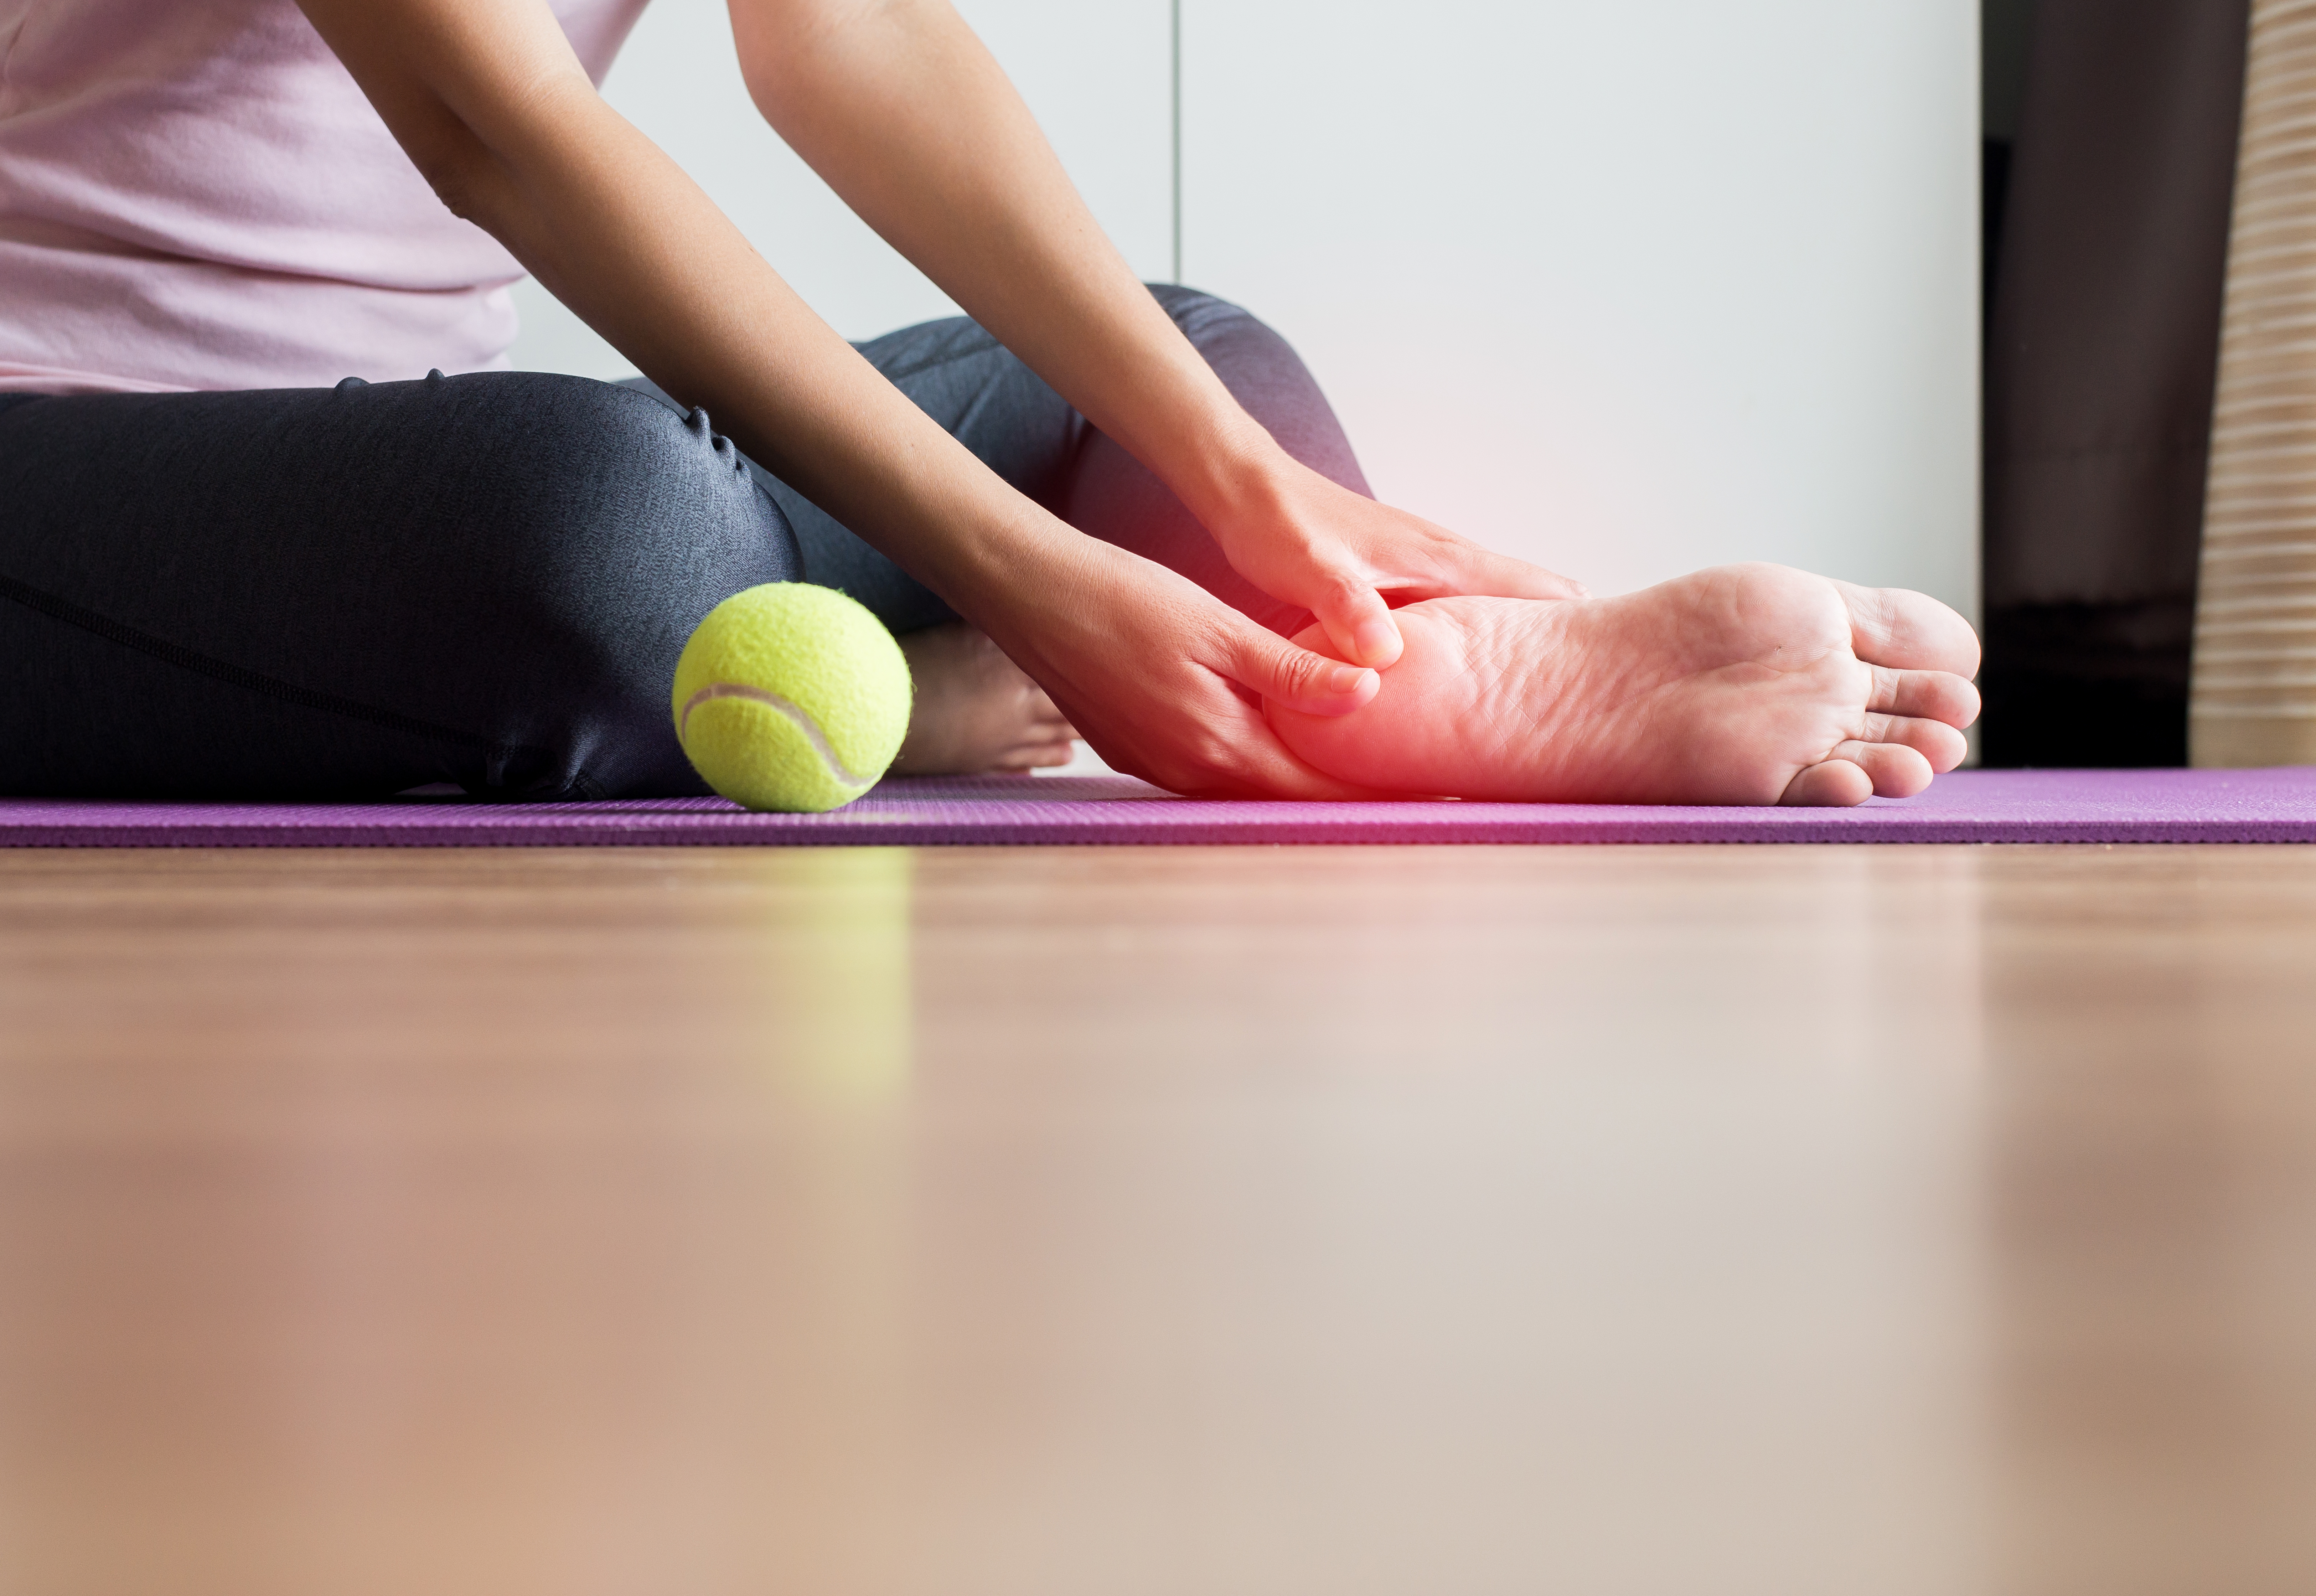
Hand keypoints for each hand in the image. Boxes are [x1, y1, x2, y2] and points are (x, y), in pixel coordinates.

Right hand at [958, 528, 1396, 797]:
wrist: (1031, 596)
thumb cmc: (1125, 598)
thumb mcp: (1218, 626)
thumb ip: (1291, 671)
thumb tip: (1369, 693)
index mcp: (1219, 742)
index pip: (1319, 790)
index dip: (1382, 793)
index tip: (1437, 792)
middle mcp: (1190, 771)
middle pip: (1287, 799)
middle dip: (1349, 796)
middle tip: (1419, 786)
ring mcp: (1160, 768)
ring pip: (1250, 787)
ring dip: (1300, 782)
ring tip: (1360, 771)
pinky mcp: (1139, 753)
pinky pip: (1212, 771)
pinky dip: (1254, 762)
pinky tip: (1278, 740)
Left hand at [1206, 455, 1589, 668]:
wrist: (1247, 491)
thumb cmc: (1279, 526)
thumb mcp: (1310, 571)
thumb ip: (1349, 609)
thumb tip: (1388, 658)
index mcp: (1438, 558)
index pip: (1529, 585)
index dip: (1572, 618)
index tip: (1617, 660)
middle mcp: (1443, 560)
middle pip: (1526, 598)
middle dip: (1561, 638)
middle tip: (1599, 694)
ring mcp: (1425, 569)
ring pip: (1494, 606)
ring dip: (1522, 640)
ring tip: (1555, 694)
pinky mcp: (1401, 580)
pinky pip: (1458, 612)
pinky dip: (1479, 636)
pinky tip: (1478, 671)